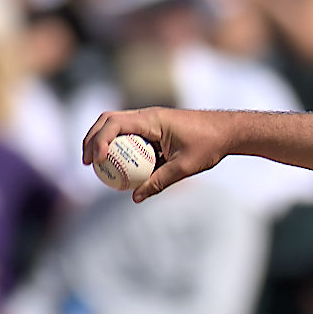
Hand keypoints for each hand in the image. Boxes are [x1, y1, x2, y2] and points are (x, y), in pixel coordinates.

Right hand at [81, 106, 235, 202]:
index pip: (114, 124)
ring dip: (102, 141)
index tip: (95, 161)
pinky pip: (131, 135)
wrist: (227, 131)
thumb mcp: (184, 167)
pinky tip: (118, 167)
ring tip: (94, 164)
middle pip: (107, 121)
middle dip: (91, 139)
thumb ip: (159, 181)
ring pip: (116, 126)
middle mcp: (146, 116)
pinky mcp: (154, 128)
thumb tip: (135, 197)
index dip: (99, 141)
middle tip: (85, 162)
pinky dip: (120, 147)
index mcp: (151, 119)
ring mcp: (149, 120)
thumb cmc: (209, 145)